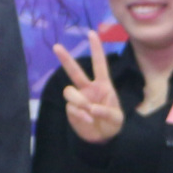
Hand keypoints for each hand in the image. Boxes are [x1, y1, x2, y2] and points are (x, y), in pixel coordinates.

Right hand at [49, 29, 123, 144]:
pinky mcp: (71, 110)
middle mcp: (88, 89)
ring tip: (88, 111)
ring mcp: (78, 98)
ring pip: (69, 92)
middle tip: (56, 46)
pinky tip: (88, 120)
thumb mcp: (116, 118)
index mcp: (103, 85)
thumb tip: (90, 108)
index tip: (92, 33)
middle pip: (75, 71)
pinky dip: (80, 115)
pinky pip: (71, 108)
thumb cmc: (112, 124)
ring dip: (78, 101)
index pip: (99, 64)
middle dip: (65, 59)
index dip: (96, 49)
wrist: (103, 138)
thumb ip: (106, 112)